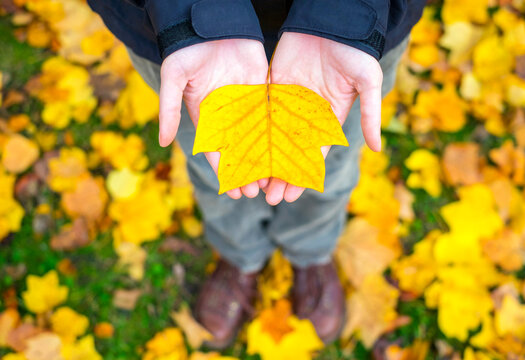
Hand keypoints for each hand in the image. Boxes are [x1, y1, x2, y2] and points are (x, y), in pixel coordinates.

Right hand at [159, 39, 269, 198]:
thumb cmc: (188, 51)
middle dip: (247, 172)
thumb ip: (169, 109)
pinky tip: (284, 152)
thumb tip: (163, 142)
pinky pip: (270, 117)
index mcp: (207, 117)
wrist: (210, 24)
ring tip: (272, 180)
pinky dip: (277, 135)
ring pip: (257, 138)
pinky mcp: (262, 92)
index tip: (233, 192)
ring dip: (264, 160)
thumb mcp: (174, 79)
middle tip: (256, 193)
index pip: (216, 151)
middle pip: (239, 150)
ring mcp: (246, 105)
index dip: (224, 172)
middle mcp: (228, 115)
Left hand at [265, 32, 382, 204]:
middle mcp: (305, 117)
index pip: (313, 155)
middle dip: (280, 176)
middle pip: (289, 153)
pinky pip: (260, 116)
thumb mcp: (367, 81)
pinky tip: (242, 153)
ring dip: (264, 162)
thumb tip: (379, 148)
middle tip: (269, 198)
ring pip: (272, 140)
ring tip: (254, 183)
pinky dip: (251, 135)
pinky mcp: (271, 90)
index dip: (302, 176)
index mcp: (327, 119)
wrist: (330, 22)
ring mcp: (287, 105)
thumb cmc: (353, 51)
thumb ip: (370, 114)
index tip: (291, 196)